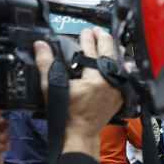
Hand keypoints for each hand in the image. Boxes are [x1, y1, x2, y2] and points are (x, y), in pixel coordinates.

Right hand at [36, 27, 125, 155]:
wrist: (81, 132)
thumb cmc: (66, 111)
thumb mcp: (52, 87)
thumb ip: (46, 63)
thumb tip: (41, 44)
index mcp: (96, 79)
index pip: (91, 52)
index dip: (88, 39)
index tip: (85, 31)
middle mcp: (111, 83)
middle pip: (109, 55)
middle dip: (103, 40)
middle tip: (98, 31)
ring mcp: (118, 90)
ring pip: (118, 65)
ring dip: (112, 52)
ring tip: (108, 42)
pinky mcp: (120, 96)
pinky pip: (123, 77)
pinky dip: (119, 67)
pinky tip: (119, 62)